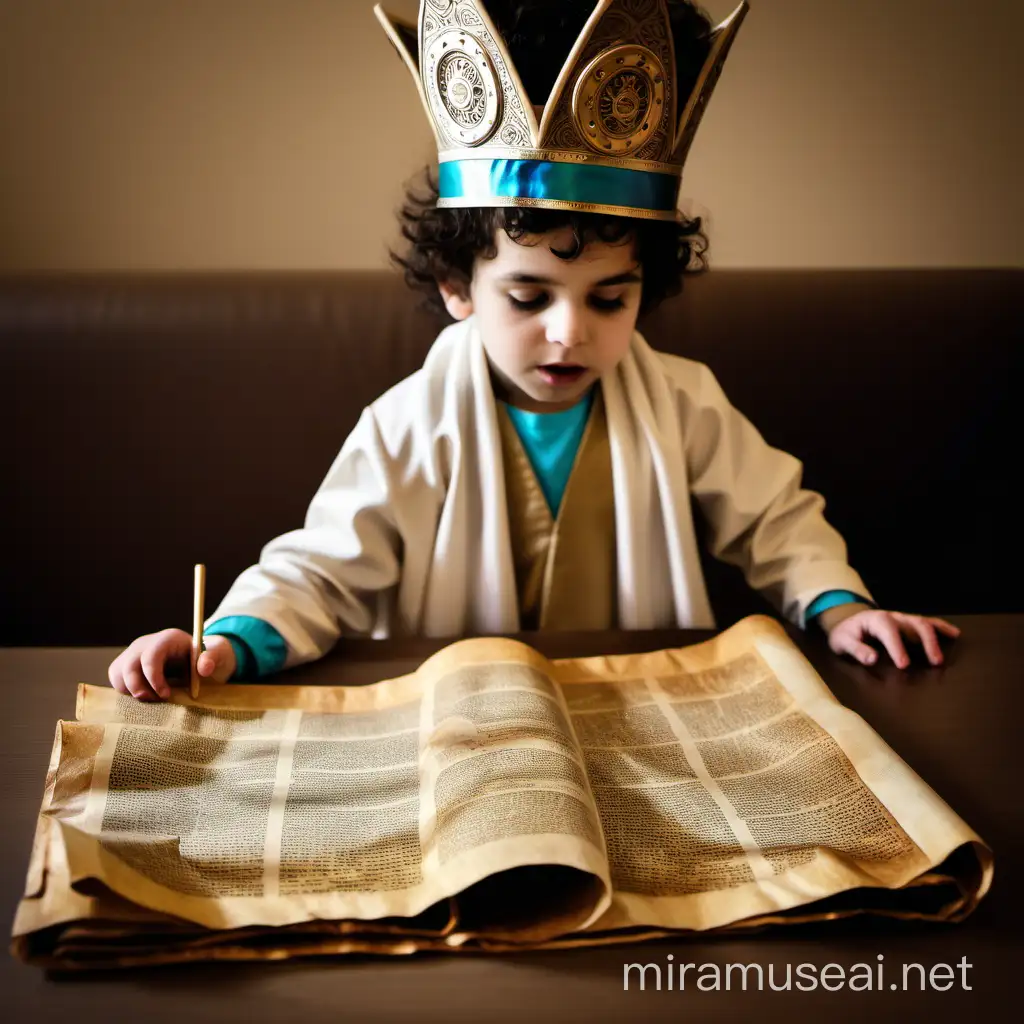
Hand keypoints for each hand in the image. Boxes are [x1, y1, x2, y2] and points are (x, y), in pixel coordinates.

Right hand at [107, 629, 236, 700]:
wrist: (198, 660)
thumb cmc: (207, 658)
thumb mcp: (217, 656)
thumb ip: (212, 659)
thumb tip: (204, 667)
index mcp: (168, 639)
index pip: (151, 657)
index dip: (154, 679)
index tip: (166, 695)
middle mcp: (146, 643)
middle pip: (129, 666)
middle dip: (139, 688)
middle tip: (155, 701)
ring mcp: (133, 653)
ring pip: (118, 673)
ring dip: (131, 691)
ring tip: (152, 699)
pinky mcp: (126, 664)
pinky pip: (116, 679)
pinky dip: (126, 691)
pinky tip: (145, 695)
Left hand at [822, 608, 960, 668]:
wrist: (847, 622)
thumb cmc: (846, 634)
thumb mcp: (842, 642)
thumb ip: (856, 650)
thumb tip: (872, 659)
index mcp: (876, 619)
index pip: (889, 631)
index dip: (897, 647)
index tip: (904, 665)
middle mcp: (893, 616)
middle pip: (914, 624)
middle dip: (926, 642)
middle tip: (934, 663)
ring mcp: (903, 619)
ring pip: (924, 623)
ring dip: (936, 638)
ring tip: (942, 657)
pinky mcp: (909, 623)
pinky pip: (928, 622)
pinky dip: (942, 627)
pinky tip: (955, 634)